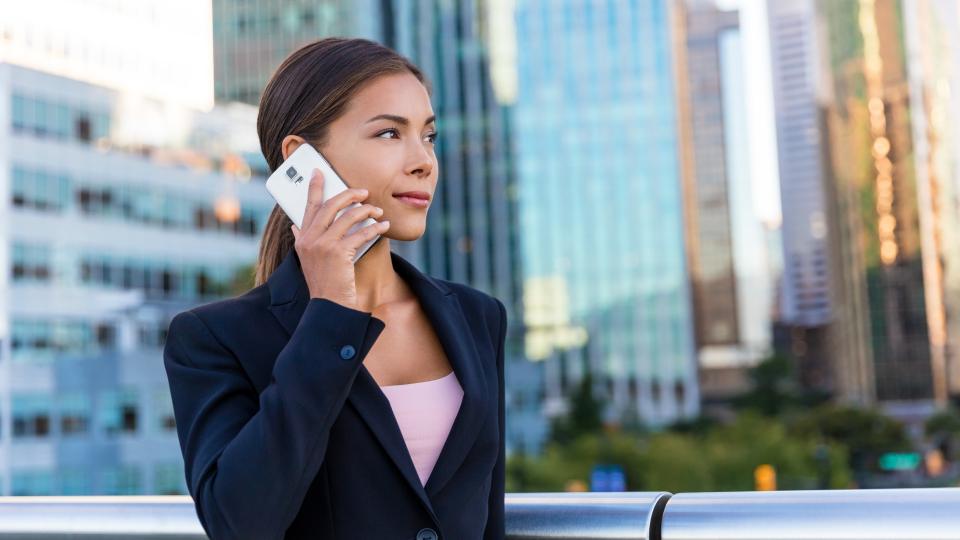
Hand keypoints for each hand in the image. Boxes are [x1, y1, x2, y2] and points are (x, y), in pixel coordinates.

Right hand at [289, 169, 389, 309]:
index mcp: (302, 239)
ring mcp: (323, 245)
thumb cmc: (323, 283)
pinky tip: (384, 225)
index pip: (307, 206)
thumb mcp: (308, 261)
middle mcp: (309, 239)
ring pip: (348, 217)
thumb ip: (302, 241)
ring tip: (378, 210)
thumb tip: (295, 226)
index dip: (313, 187)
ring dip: (366, 211)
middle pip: (330, 206)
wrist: (328, 306)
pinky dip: (375, 228)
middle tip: (363, 192)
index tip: (319, 172)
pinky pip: (361, 233)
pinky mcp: (338, 253)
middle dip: (349, 195)